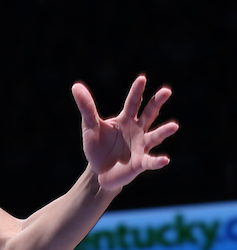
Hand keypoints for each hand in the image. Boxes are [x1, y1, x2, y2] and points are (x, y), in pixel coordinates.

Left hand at [73, 75, 177, 190]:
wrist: (98, 171)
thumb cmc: (97, 146)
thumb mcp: (90, 125)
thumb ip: (87, 107)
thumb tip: (76, 85)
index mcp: (125, 120)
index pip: (132, 103)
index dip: (137, 91)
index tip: (142, 78)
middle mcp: (137, 130)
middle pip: (149, 114)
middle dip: (157, 103)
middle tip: (166, 90)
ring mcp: (141, 146)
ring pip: (155, 137)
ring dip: (164, 131)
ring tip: (173, 126)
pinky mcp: (140, 163)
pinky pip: (150, 162)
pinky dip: (158, 161)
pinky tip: (164, 159)